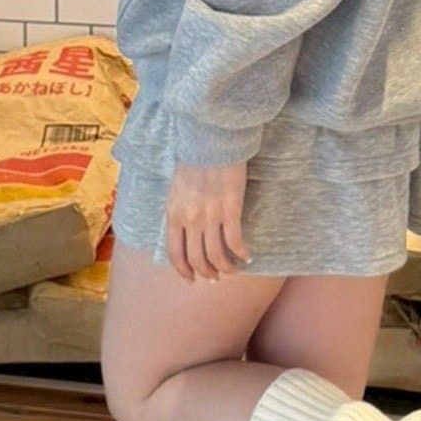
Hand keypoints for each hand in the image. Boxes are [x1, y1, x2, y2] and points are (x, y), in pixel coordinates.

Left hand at [165, 162, 250, 282]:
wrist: (210, 141)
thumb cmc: (194, 160)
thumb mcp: (176, 189)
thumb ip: (179, 211)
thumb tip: (186, 230)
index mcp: (173, 214)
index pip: (175, 253)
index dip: (184, 271)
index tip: (192, 278)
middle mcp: (189, 220)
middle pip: (197, 259)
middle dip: (207, 273)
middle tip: (216, 277)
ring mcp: (210, 216)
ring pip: (217, 255)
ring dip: (226, 268)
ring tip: (233, 269)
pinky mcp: (230, 210)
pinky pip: (235, 241)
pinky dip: (241, 253)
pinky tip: (247, 255)